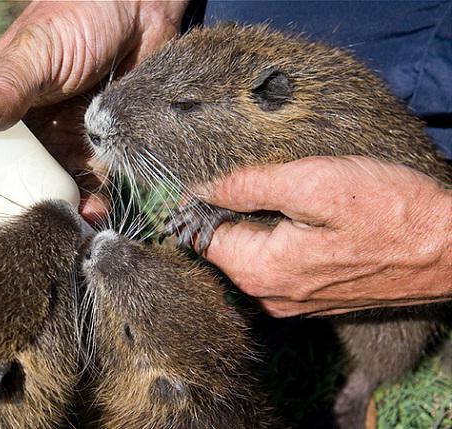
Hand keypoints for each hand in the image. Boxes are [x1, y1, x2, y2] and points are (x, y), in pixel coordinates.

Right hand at [0, 1, 187, 238]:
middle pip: (8, 193)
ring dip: (56, 221)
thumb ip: (6, 88)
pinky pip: (95, 188)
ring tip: (66, 235)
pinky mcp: (103, 153)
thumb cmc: (77, 17)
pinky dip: (95, 206)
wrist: (138, 8)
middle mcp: (28, 139)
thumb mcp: (36, 52)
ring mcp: (66, 148)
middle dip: (6, 226)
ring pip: (52, 198)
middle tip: (11, 258)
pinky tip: (97, 214)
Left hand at [197, 156, 451, 316]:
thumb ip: (247, 186)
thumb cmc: (389, 211)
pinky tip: (305, 220)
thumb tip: (200, 188)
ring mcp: (295, 301)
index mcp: (261, 272)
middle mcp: (271, 296)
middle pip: (227, 249)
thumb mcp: (311, 183)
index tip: (211, 177)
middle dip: (231, 213)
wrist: (451, 248)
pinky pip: (279, 266)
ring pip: (253, 256)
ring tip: (285, 196)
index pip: (203, 239)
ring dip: (258, 224)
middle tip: (258, 179)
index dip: (202, 205)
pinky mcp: (316, 296)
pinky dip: (280, 240)